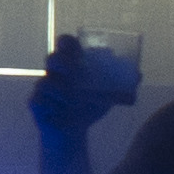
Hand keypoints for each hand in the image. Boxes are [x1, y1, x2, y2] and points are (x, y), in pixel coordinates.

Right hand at [28, 35, 142, 138]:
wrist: (72, 131)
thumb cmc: (87, 106)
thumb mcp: (106, 93)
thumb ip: (120, 82)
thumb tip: (138, 74)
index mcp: (71, 64)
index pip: (65, 44)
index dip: (68, 42)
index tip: (75, 46)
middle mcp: (55, 72)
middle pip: (52, 58)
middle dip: (64, 64)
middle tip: (76, 73)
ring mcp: (43, 88)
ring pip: (45, 82)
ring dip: (60, 91)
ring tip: (72, 101)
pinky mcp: (35, 104)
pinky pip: (38, 101)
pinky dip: (50, 107)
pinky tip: (59, 112)